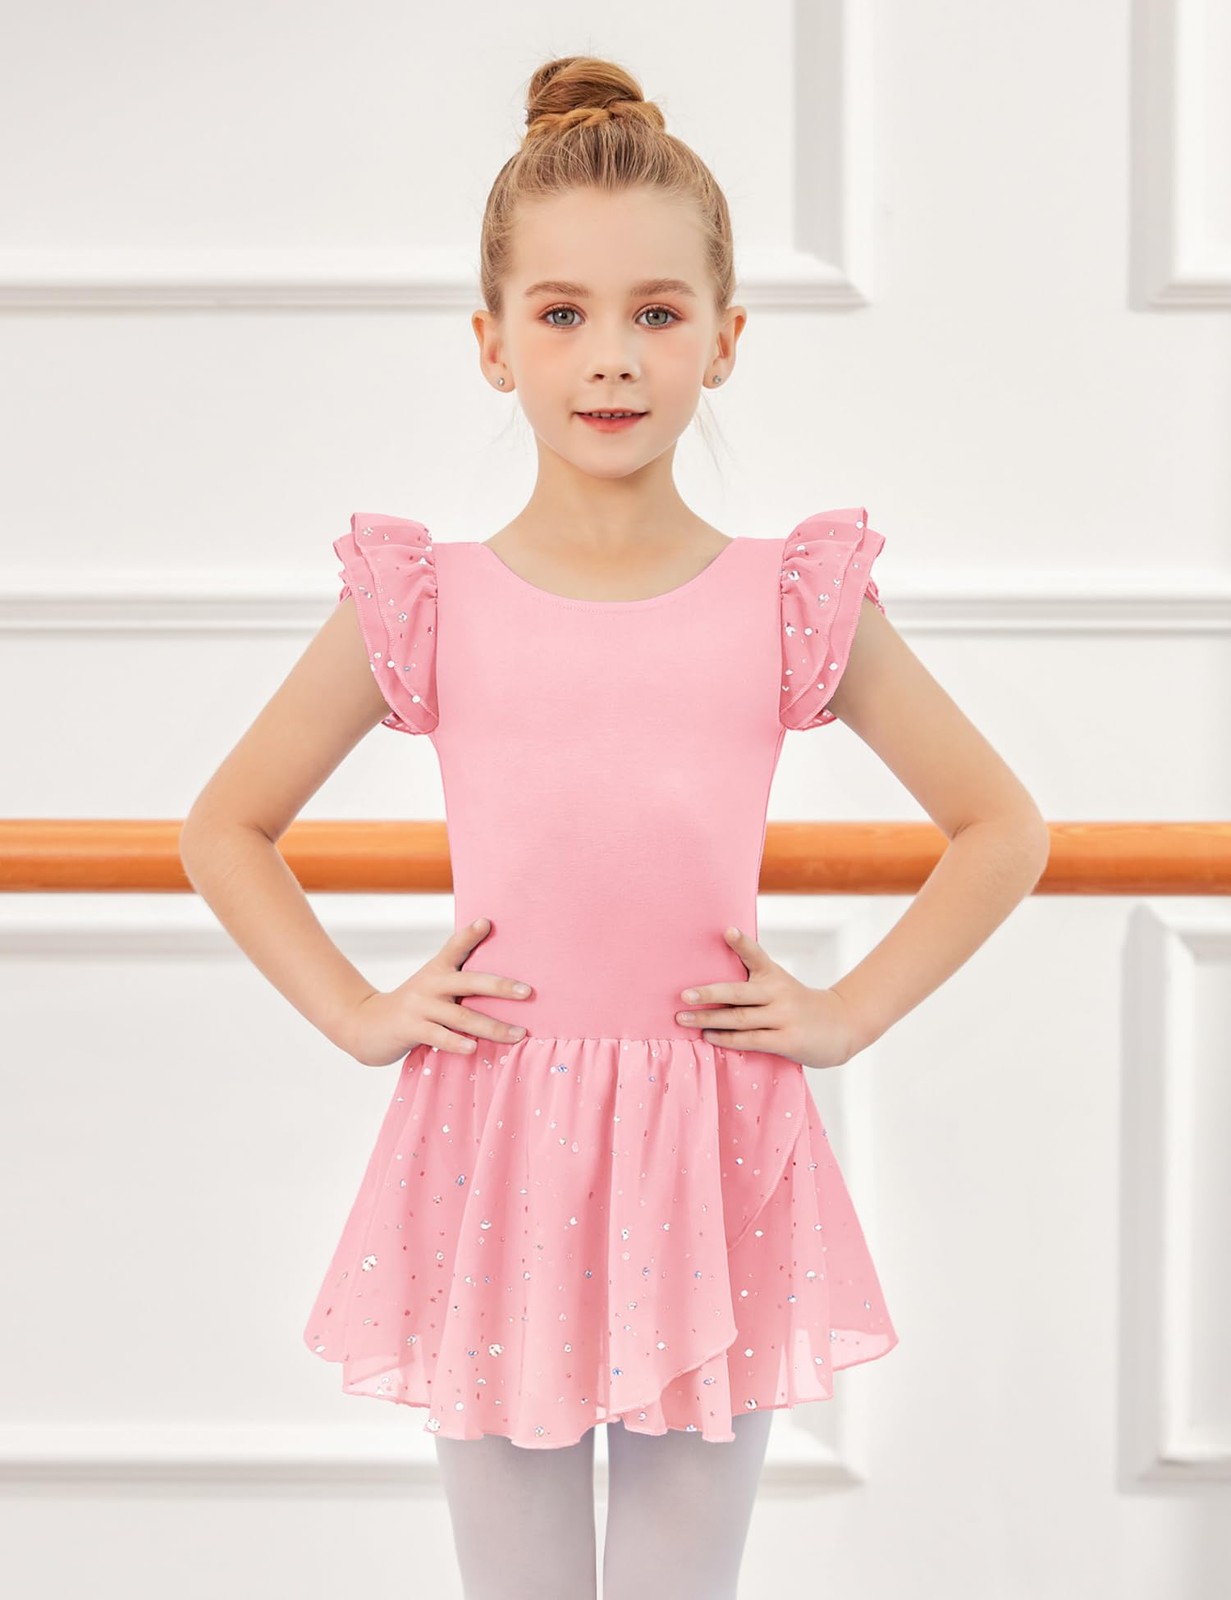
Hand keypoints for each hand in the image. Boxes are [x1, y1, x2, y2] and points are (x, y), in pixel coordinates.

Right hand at [342, 917, 533, 1065]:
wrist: (366, 1024)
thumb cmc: (412, 1007)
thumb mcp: (431, 985)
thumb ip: (458, 978)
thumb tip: (496, 975)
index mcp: (437, 970)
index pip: (455, 947)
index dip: (470, 934)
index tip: (488, 922)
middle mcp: (430, 984)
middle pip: (469, 982)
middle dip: (500, 987)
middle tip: (527, 992)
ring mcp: (420, 1007)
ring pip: (461, 1016)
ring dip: (492, 1027)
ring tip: (518, 1034)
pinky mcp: (410, 1029)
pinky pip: (438, 1036)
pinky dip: (457, 1042)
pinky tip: (474, 1048)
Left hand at [674, 926, 864, 1070]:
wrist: (842, 1025)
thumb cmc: (798, 1005)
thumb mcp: (781, 984)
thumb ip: (753, 981)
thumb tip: (708, 985)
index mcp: (774, 974)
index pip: (756, 955)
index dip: (742, 943)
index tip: (727, 930)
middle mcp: (779, 992)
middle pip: (738, 992)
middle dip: (708, 994)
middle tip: (683, 995)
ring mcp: (784, 1017)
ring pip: (740, 1019)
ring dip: (709, 1020)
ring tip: (683, 1019)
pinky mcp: (788, 1040)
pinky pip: (751, 1040)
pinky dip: (727, 1039)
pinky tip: (709, 1037)